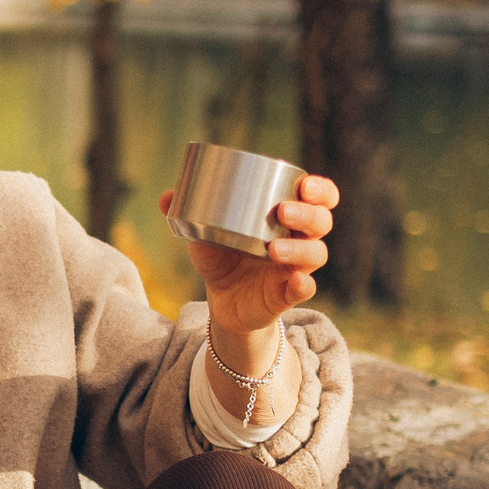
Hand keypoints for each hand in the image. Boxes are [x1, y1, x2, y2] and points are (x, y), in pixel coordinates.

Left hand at [161, 173, 337, 336]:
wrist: (221, 302)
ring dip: (300, 249)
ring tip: (273, 250)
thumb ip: (187, 213)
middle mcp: (298, 240)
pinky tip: (296, 282)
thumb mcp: (205, 235)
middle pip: (321, 222)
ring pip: (316, 254)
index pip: (319, 198)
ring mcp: (295, 268)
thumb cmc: (222, 259)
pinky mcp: (288, 294)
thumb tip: (166, 196)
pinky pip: (305, 289)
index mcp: (286, 218)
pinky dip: (303, 285)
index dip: (320, 190)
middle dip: (308, 214)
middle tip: (282, 211)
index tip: (305, 185)